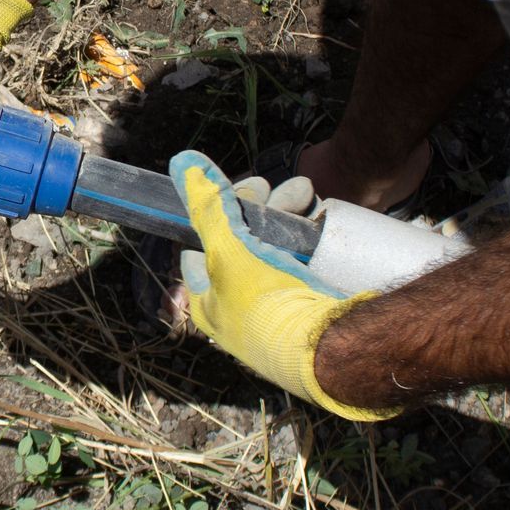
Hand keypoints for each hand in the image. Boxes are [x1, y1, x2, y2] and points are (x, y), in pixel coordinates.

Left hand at [171, 151, 401, 421]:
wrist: (328, 347)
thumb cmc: (266, 306)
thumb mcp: (228, 251)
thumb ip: (207, 208)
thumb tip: (181, 162)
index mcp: (210, 302)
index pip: (204, 244)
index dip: (219, 211)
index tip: (243, 188)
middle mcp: (241, 306)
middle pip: (244, 240)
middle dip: (262, 208)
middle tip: (278, 190)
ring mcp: (278, 305)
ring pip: (278, 245)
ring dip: (289, 214)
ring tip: (305, 196)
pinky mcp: (311, 303)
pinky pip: (307, 259)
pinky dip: (311, 234)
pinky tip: (319, 215)